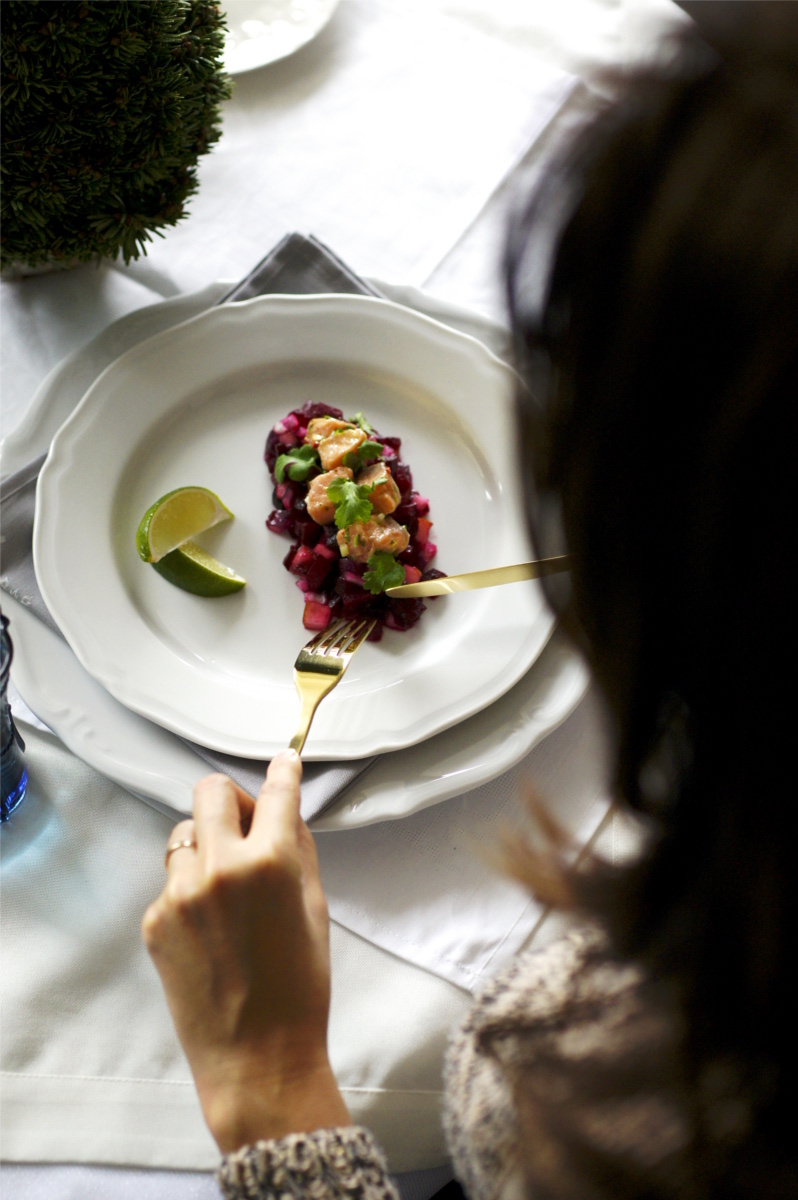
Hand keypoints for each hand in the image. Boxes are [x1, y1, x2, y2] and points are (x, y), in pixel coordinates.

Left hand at [141, 752, 350, 1150]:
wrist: (256, 1057)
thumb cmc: (299, 988)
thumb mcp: (316, 910)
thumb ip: (298, 851)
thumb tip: (285, 809)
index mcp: (271, 863)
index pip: (275, 792)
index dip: (283, 771)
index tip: (284, 761)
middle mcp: (219, 868)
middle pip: (210, 791)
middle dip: (232, 799)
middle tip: (248, 824)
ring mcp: (179, 894)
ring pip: (185, 835)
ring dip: (207, 845)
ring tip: (227, 888)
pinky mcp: (154, 920)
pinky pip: (171, 881)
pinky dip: (191, 890)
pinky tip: (212, 929)